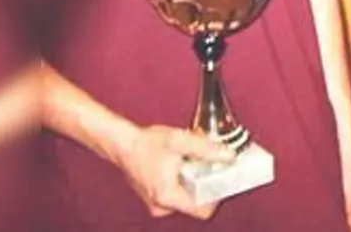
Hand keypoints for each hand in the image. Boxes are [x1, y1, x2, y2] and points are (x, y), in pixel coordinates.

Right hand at [109, 124, 235, 218]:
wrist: (122, 143)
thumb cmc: (145, 143)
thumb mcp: (180, 141)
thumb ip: (206, 149)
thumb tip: (228, 156)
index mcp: (167, 197)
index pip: (203, 210)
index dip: (216, 195)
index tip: (222, 179)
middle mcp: (161, 206)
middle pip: (196, 203)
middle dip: (205, 184)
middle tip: (209, 166)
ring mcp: (157, 203)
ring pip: (187, 197)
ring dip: (195, 181)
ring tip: (192, 163)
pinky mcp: (155, 197)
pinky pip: (178, 194)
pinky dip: (184, 181)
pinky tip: (183, 165)